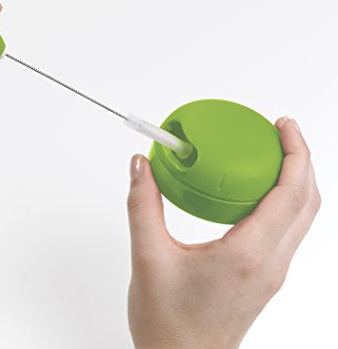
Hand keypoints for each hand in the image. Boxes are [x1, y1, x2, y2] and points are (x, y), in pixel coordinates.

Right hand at [127, 117, 319, 348]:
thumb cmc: (168, 325)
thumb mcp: (147, 257)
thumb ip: (142, 205)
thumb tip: (141, 166)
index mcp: (248, 255)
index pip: (290, 194)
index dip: (295, 153)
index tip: (282, 124)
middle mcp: (270, 264)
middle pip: (308, 202)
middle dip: (301, 159)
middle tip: (278, 130)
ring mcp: (271, 272)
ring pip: (303, 218)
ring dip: (296, 180)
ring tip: (271, 153)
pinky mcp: (264, 276)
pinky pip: (288, 230)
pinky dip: (284, 200)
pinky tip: (254, 190)